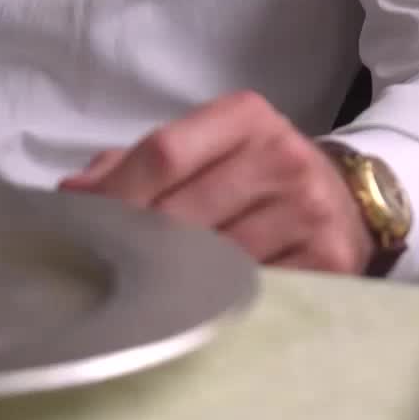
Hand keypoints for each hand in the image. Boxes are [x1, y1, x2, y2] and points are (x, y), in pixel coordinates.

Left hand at [59, 91, 372, 273]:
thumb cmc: (256, 173)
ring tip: (152, 288)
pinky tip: (202, 303)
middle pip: (183, 210)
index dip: (117, 193)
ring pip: (216, 256)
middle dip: (138, 242)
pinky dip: (221, 299)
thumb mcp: (204, 148)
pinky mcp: (329, 259)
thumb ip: (134, 164)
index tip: (86, 223)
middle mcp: (281, 156)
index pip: (164, 152)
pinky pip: (255, 288)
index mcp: (244, 116)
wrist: (347, 198)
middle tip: (109, 266)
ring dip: (177, 277)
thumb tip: (72, 196)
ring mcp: (309, 209)